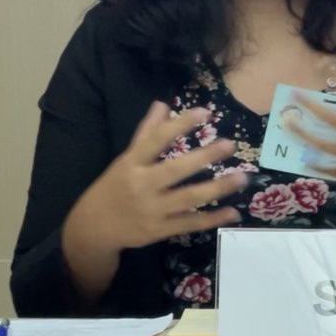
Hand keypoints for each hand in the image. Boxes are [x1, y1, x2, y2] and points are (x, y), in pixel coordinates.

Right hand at [63, 101, 246, 258]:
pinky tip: (233, 211)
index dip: (180, 125)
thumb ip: (146, 132)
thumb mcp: (125, 158)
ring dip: (217, 189)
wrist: (93, 228)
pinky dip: (212, 219)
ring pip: (188, 198)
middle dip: (204, 157)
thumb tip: (163, 104)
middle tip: (230, 144)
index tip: (205, 111)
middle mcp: (142, 185)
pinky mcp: (160, 231)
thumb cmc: (114, 186)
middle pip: (175, 170)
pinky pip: (190, 224)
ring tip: (242, 178)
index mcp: (132, 163)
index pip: (156, 139)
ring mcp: (152, 210)